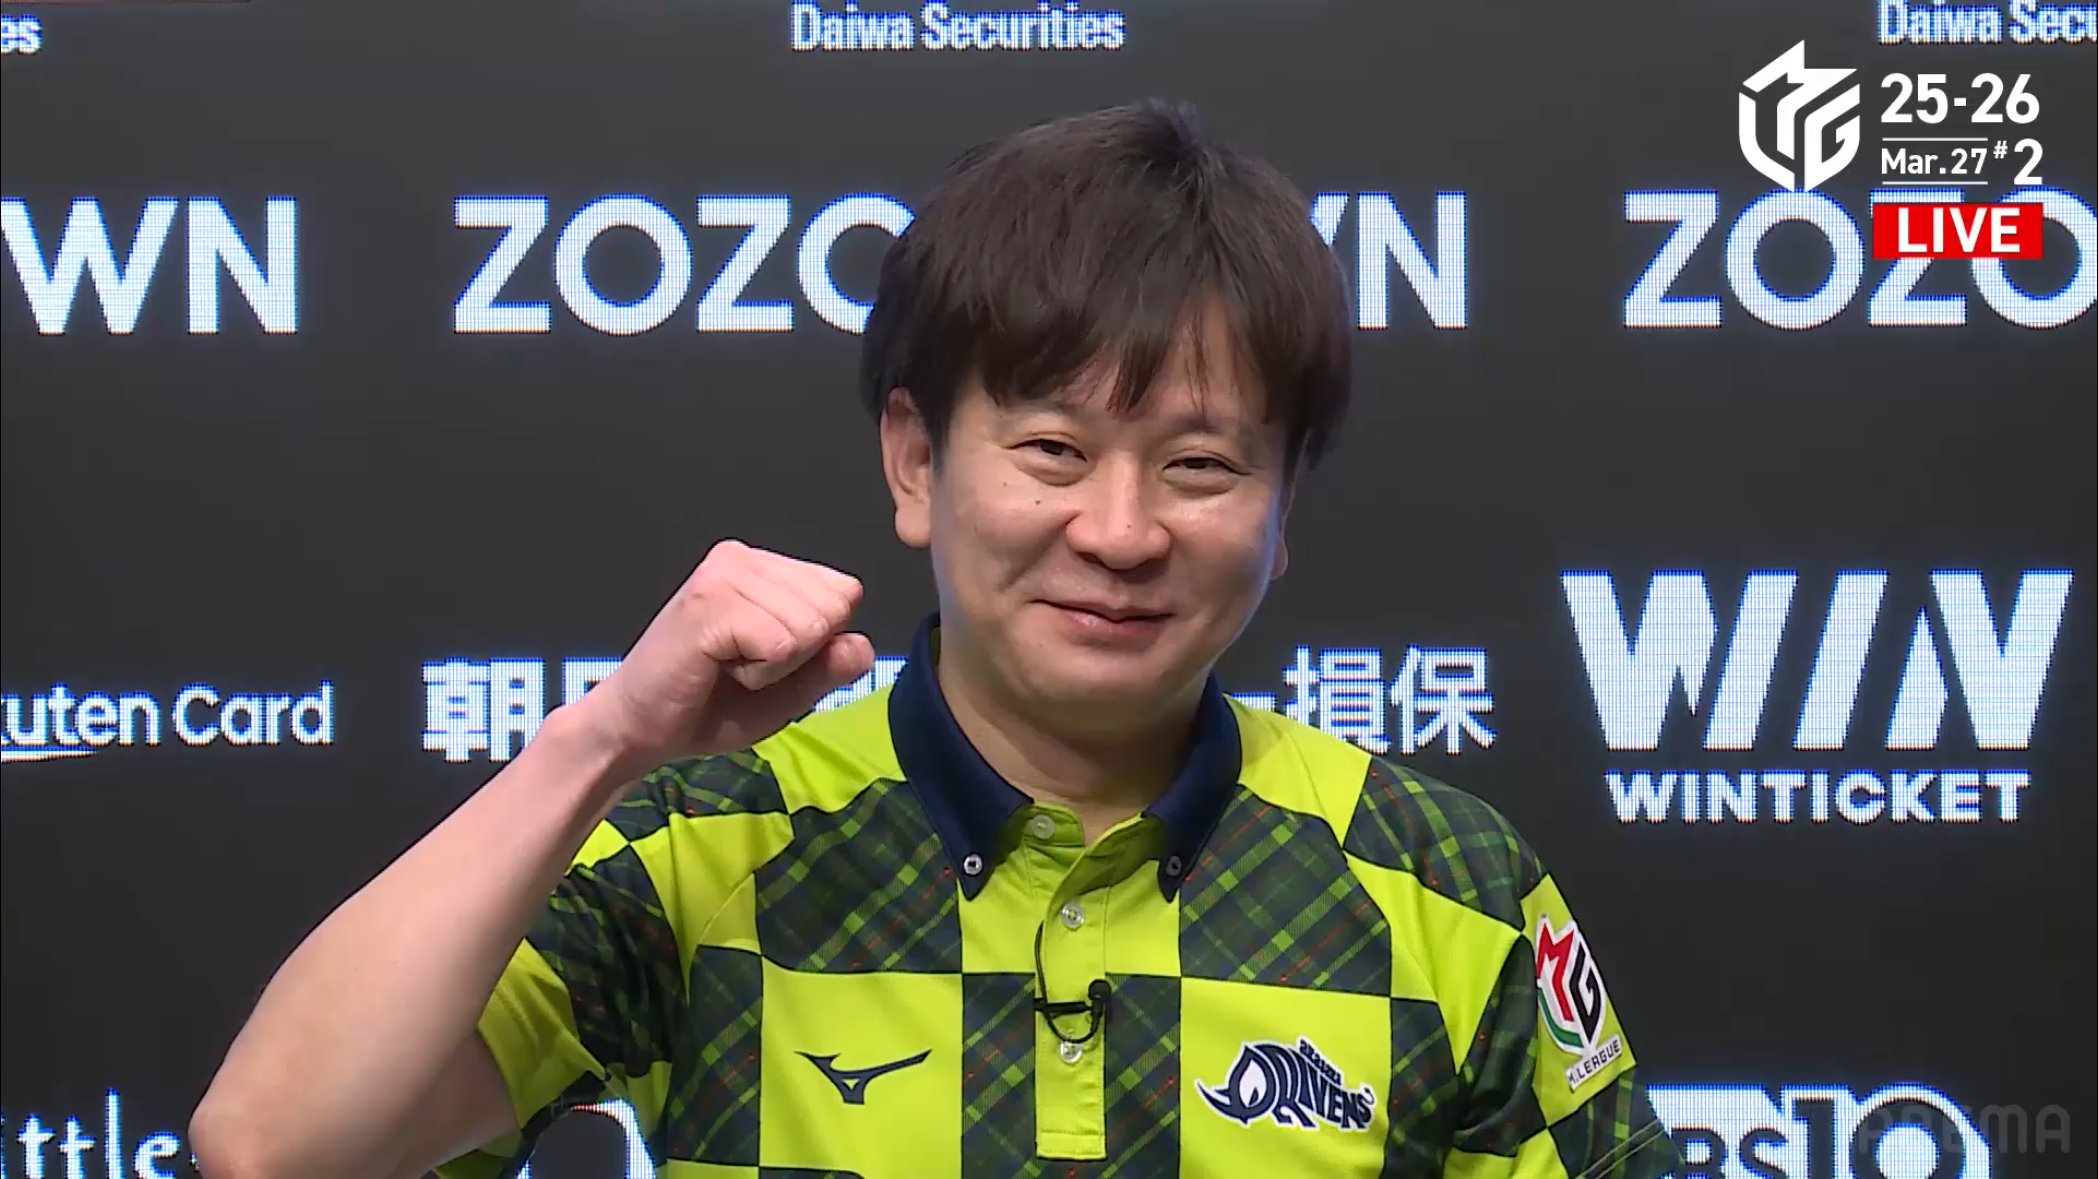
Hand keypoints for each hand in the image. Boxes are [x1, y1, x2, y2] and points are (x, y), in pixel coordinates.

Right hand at [576, 540, 875, 768]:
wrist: (640, 729)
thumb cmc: (709, 705)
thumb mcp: (789, 692)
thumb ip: (829, 667)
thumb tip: (862, 645)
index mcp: (764, 566)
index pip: (844, 592)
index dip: (816, 643)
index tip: (764, 658)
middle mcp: (744, 557)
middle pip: (834, 608)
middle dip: (798, 654)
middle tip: (742, 665)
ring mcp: (724, 574)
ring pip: (810, 626)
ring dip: (775, 666)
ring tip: (727, 665)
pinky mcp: (709, 603)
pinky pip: (781, 645)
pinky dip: (760, 674)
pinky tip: (717, 668)